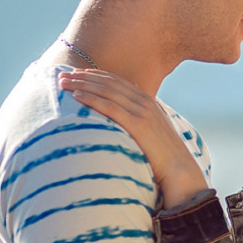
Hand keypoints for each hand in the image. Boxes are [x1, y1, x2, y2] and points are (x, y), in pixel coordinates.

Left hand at [57, 68, 207, 207]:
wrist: (179, 169)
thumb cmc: (162, 156)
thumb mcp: (150, 132)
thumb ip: (137, 121)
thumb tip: (121, 120)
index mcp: (148, 101)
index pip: (117, 81)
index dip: (96, 75)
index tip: (77, 74)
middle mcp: (145, 102)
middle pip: (109, 82)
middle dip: (84, 77)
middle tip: (63, 75)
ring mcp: (143, 112)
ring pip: (107, 91)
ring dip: (83, 84)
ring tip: (63, 83)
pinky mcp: (138, 124)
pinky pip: (110, 107)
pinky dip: (92, 99)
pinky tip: (76, 96)